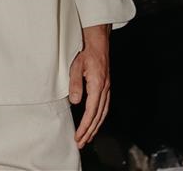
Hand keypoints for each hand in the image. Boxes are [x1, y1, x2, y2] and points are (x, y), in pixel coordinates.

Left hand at [68, 23, 110, 148]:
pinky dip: (100, 117)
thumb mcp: (76, 65)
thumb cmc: (86, 50)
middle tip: (81, 143)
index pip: (91, 112)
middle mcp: (104, 88)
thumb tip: (75, 102)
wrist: (97, 40)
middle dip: (90, 131)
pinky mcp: (106, 85)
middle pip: (98, 116)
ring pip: (103, 112)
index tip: (78, 136)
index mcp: (97, 85)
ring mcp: (107, 87)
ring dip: (95, 126)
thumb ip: (75, 83)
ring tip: (88, 137)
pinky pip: (104, 106)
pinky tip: (95, 121)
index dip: (85, 126)